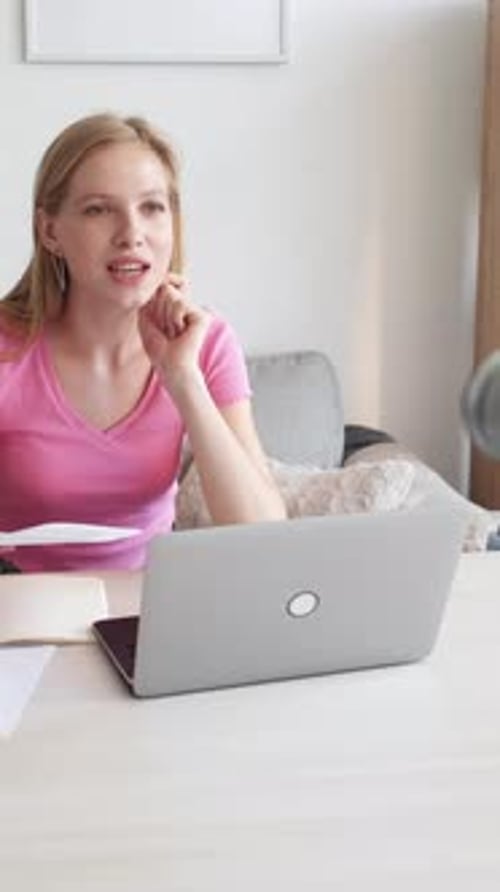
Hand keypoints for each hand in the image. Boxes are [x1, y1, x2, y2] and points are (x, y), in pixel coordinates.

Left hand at [138, 274, 210, 389]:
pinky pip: (179, 304)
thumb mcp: (146, 319)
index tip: (159, 312)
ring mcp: (196, 311)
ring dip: (164, 316)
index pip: (166, 285)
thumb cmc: (159, 349)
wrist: (171, 366)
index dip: (160, 290)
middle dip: (158, 310)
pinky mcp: (202, 315)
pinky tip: (181, 332)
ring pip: (170, 294)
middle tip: (166, 331)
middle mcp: (188, 307)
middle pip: (164, 288)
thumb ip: (150, 298)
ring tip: (173, 333)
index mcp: (176, 309)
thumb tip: (161, 282)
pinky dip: (174, 318)